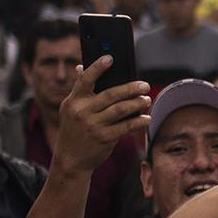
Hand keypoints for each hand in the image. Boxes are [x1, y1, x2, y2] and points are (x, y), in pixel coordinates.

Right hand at [57, 56, 152, 176]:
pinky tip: (146, 118)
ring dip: (137, 103)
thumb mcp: (70, 109)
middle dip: (130, 88)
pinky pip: (126, 127)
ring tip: (147, 99)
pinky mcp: (104, 138)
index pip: (85, 79)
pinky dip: (138, 122)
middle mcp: (82, 112)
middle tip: (145, 85)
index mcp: (74, 101)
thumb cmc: (73, 130)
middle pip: (111, 95)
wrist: (70, 160)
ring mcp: (93, 126)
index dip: (97, 67)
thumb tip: (80, 67)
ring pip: (121, 110)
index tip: (110, 57)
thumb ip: (78, 89)